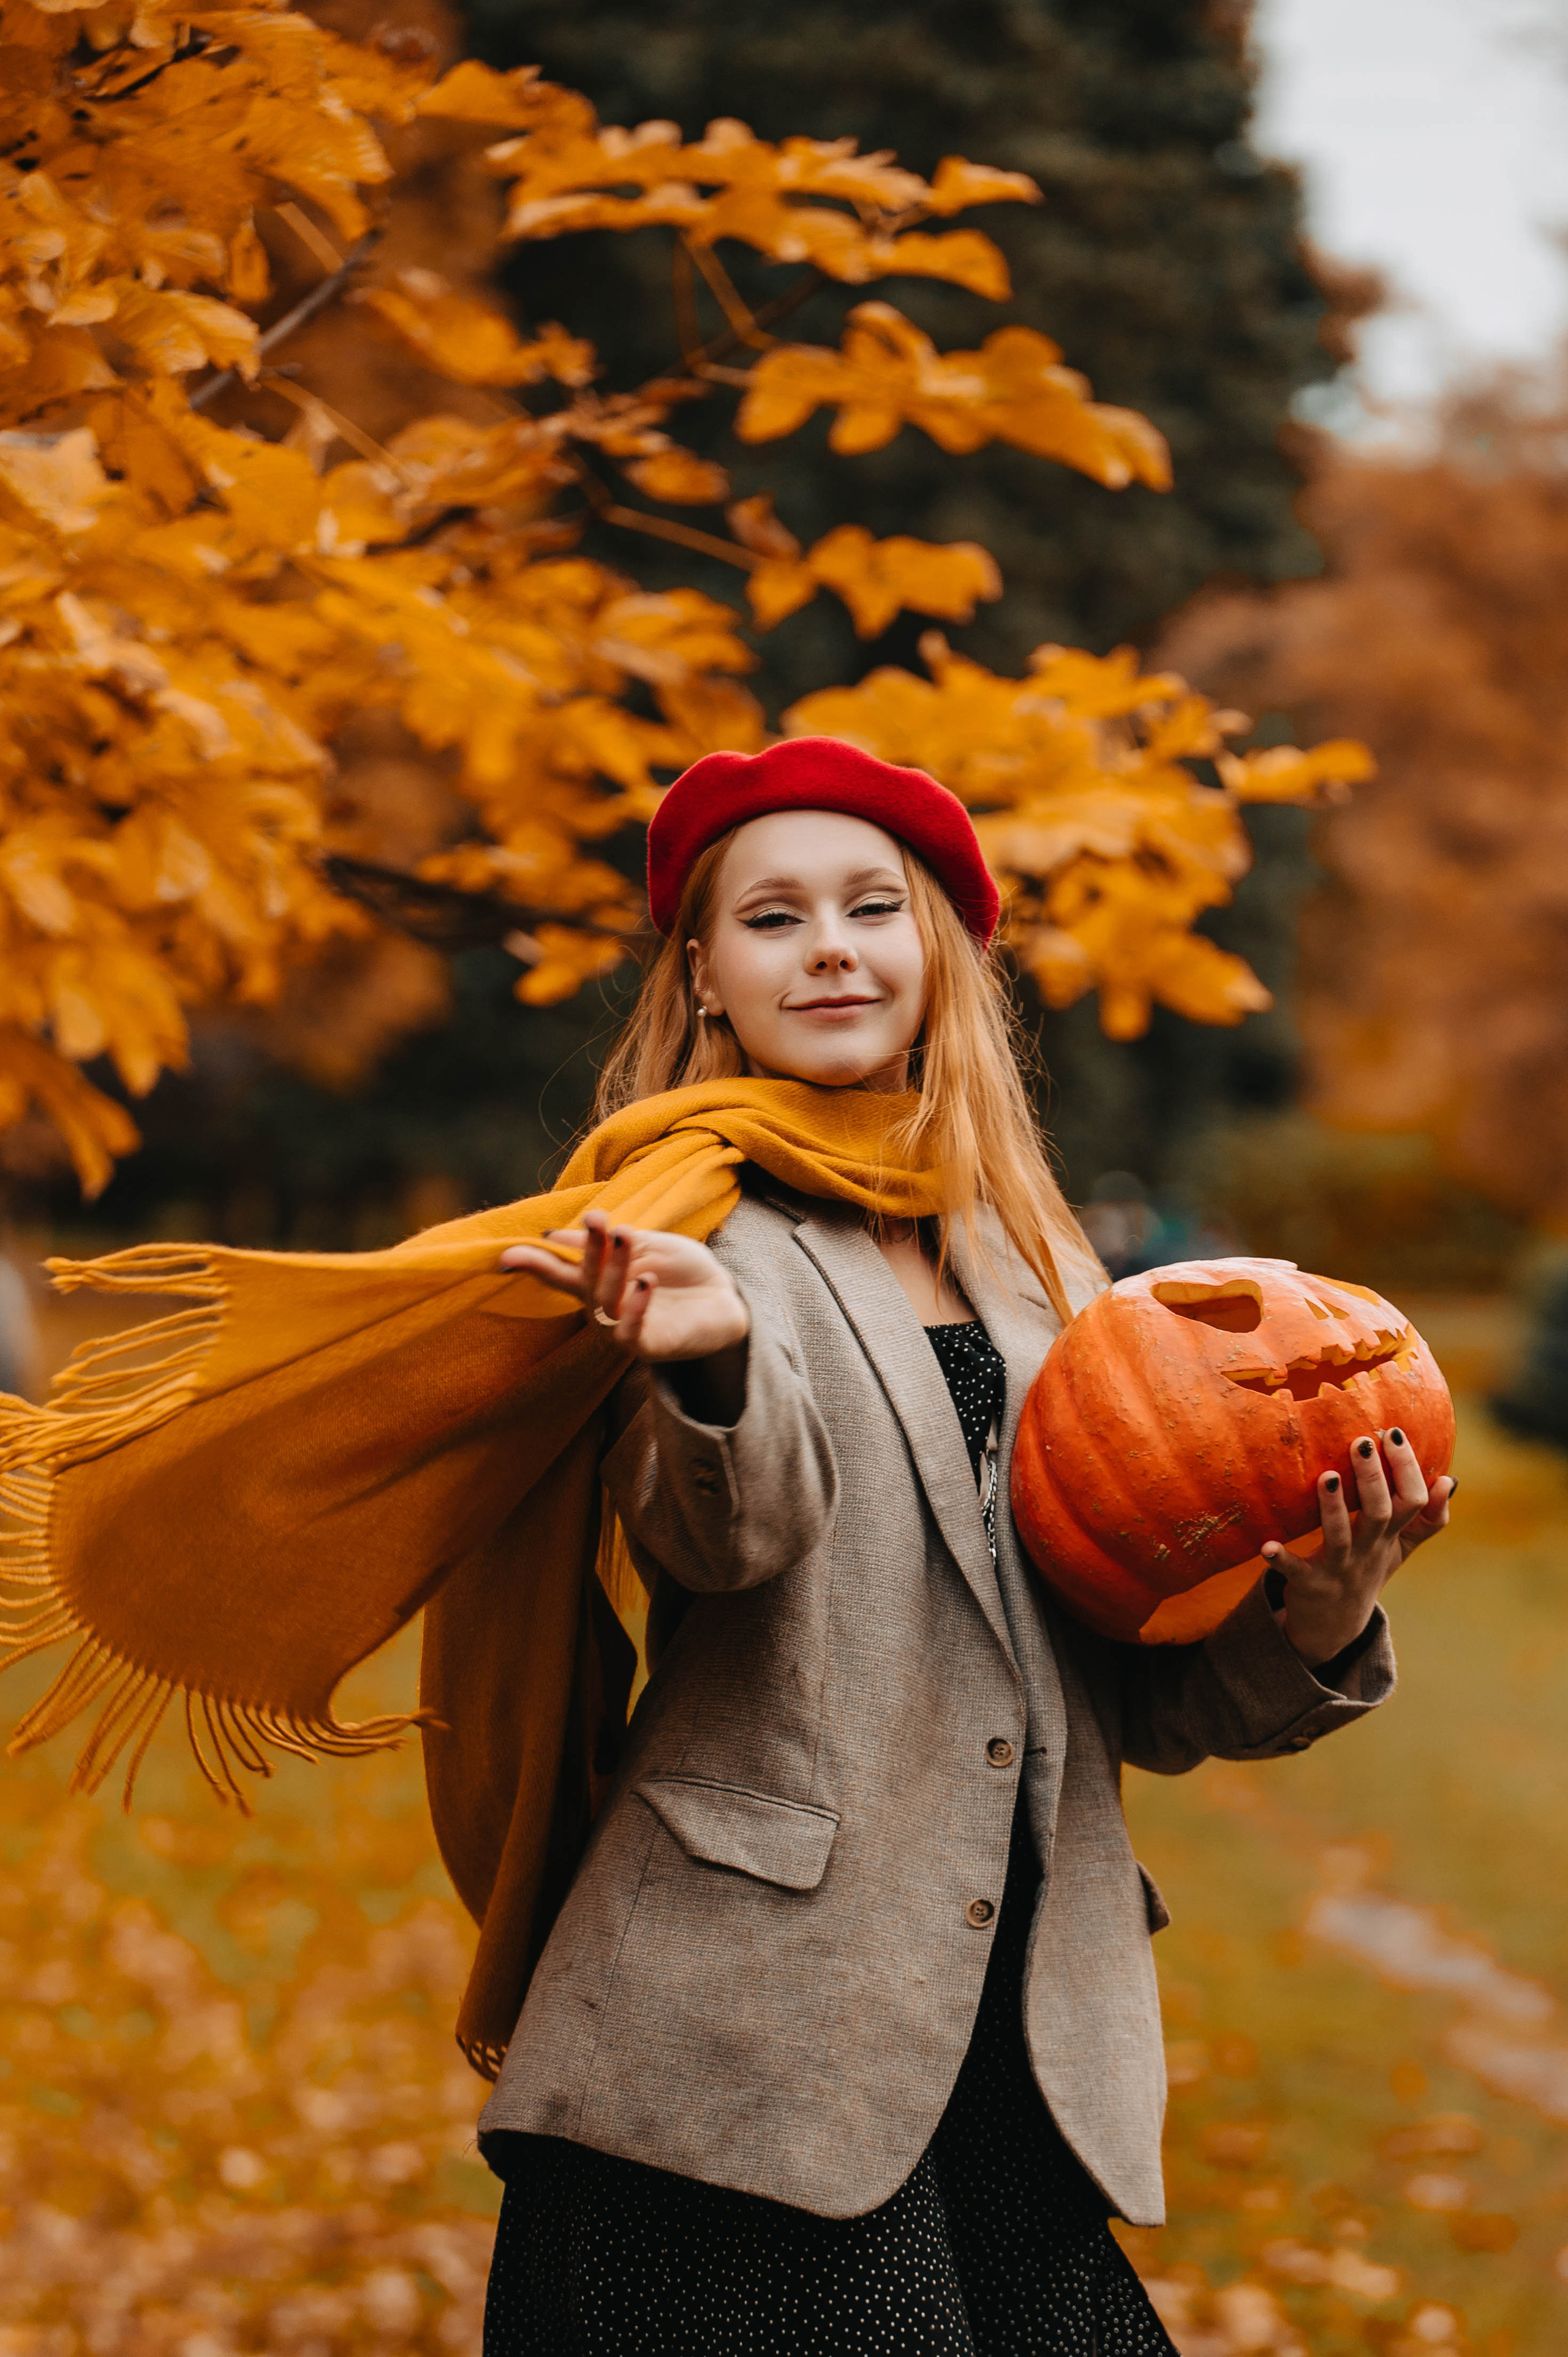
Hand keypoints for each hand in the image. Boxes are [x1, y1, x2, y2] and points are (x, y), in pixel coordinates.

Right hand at [498, 1208, 750, 1363]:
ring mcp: (624, 1329)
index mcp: (599, 1281)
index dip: (533, 1265)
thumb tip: (552, 1234)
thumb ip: (605, 1241)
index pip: (559, 1273)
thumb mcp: (644, 1245)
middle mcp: (604, 1308)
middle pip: (583, 1281)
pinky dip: (635, 1308)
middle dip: (589, 1249)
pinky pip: (630, 1333)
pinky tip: (645, 1283)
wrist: (726, 1296)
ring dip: (613, 1268)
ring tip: (627, 1237)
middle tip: (600, 1220)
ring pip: (604, 1302)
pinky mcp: (648, 1347)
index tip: (505, 1256)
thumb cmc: (682, 1271)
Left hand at [1263, 1427, 1454, 1668]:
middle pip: (1379, 1512)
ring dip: (1333, 1508)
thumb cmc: (1368, 1569)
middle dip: (1372, 1477)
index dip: (1407, 1469)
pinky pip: (1295, 1571)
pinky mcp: (1309, 1584)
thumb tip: (1449, 1480)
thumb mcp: (1401, 1546)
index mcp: (1390, 1535)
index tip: (1394, 1432)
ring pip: (1339, 1536)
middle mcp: (1368, 1549)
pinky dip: (1281, 1560)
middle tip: (1362, 1441)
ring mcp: (1339, 1568)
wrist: (1335, 1626)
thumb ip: (1427, 1517)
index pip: (1412, 1501)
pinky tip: (1267, 1546)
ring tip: (1326, 1476)